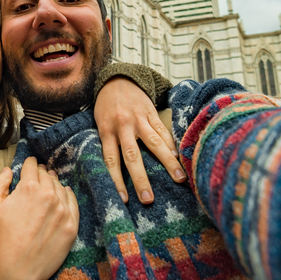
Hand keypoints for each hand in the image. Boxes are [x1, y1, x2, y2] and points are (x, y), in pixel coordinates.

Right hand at [0, 158, 78, 279]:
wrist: (11, 272)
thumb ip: (0, 183)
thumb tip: (9, 170)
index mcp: (28, 188)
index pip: (32, 168)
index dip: (29, 165)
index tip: (29, 164)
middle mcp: (48, 196)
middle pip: (47, 177)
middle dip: (41, 174)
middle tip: (39, 173)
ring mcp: (62, 212)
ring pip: (61, 189)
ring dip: (54, 184)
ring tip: (51, 182)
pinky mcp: (71, 228)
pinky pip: (73, 204)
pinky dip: (68, 196)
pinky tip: (65, 193)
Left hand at [94, 76, 185, 203]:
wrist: (117, 79)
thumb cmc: (107, 109)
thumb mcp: (101, 125)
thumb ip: (109, 145)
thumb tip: (118, 174)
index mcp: (107, 131)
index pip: (111, 161)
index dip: (117, 181)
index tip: (124, 200)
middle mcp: (123, 126)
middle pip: (132, 156)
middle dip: (140, 179)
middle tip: (148, 199)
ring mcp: (138, 119)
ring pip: (154, 143)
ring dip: (167, 163)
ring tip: (179, 179)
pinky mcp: (151, 113)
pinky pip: (162, 130)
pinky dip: (171, 145)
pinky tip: (179, 158)